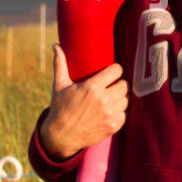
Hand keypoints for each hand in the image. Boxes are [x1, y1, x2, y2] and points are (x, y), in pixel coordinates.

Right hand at [38, 44, 127, 159]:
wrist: (61, 136)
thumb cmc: (60, 108)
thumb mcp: (59, 85)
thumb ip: (60, 64)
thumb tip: (56, 45)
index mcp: (92, 87)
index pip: (117, 70)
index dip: (115, 70)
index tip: (111, 72)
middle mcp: (103, 100)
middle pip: (124, 84)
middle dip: (118, 83)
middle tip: (111, 85)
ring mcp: (109, 115)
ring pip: (126, 99)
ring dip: (120, 97)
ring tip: (111, 97)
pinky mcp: (113, 127)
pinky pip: (125, 114)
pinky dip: (119, 112)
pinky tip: (110, 110)